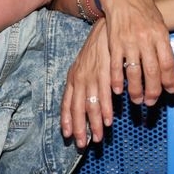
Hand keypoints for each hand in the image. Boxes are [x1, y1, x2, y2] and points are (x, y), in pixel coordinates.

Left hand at [60, 19, 112, 147]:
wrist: (106, 28)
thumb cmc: (96, 48)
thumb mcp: (84, 65)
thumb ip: (83, 82)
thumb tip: (84, 100)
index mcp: (73, 77)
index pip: (66, 103)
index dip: (67, 119)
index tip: (67, 134)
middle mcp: (80, 79)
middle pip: (77, 109)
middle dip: (79, 128)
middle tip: (81, 144)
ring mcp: (92, 77)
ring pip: (90, 106)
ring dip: (93, 124)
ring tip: (97, 138)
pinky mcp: (105, 73)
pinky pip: (104, 96)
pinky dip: (105, 110)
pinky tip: (107, 121)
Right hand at [97, 0, 173, 104]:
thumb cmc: (144, 12)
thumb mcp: (159, 25)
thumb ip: (163, 46)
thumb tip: (168, 71)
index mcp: (160, 35)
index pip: (168, 62)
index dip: (170, 80)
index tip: (170, 92)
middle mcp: (146, 39)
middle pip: (152, 71)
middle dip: (153, 90)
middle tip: (151, 102)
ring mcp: (129, 41)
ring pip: (134, 71)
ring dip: (135, 89)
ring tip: (137, 100)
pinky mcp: (114, 42)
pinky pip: (116, 65)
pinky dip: (117, 80)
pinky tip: (118, 90)